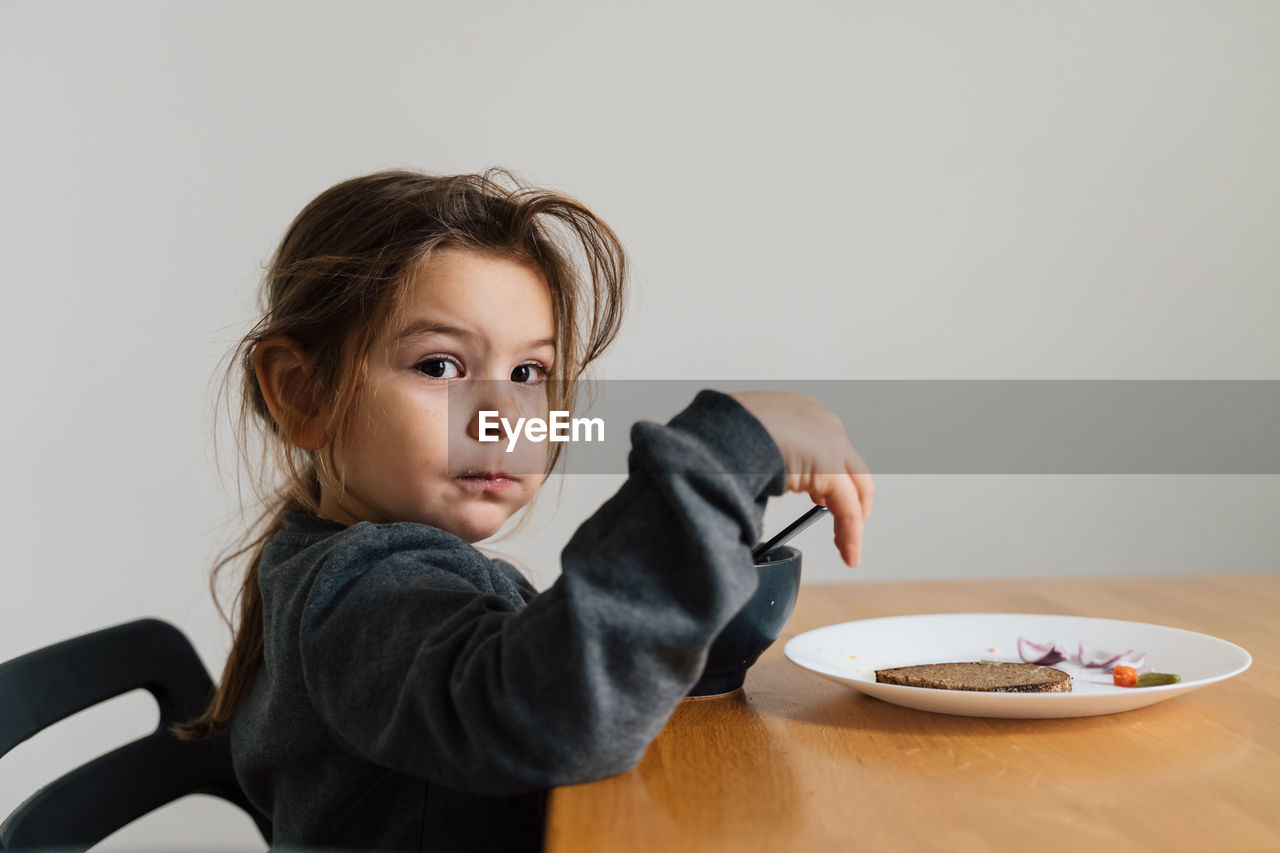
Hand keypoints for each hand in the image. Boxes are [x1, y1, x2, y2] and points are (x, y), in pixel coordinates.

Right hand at [730, 392, 873, 566]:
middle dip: (851, 498)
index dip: (828, 475)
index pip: (827, 446)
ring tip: (846, 546)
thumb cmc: (720, 433)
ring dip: (853, 519)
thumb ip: (758, 452)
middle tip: (843, 523)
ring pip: (857, 488)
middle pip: (851, 467)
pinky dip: (850, 534)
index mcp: (801, 411)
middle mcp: (823, 423)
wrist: (720, 430)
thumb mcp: (743, 438)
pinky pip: (848, 509)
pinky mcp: (830, 469)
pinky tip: (847, 553)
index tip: (819, 497)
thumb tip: (750, 477)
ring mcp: (831, 443)